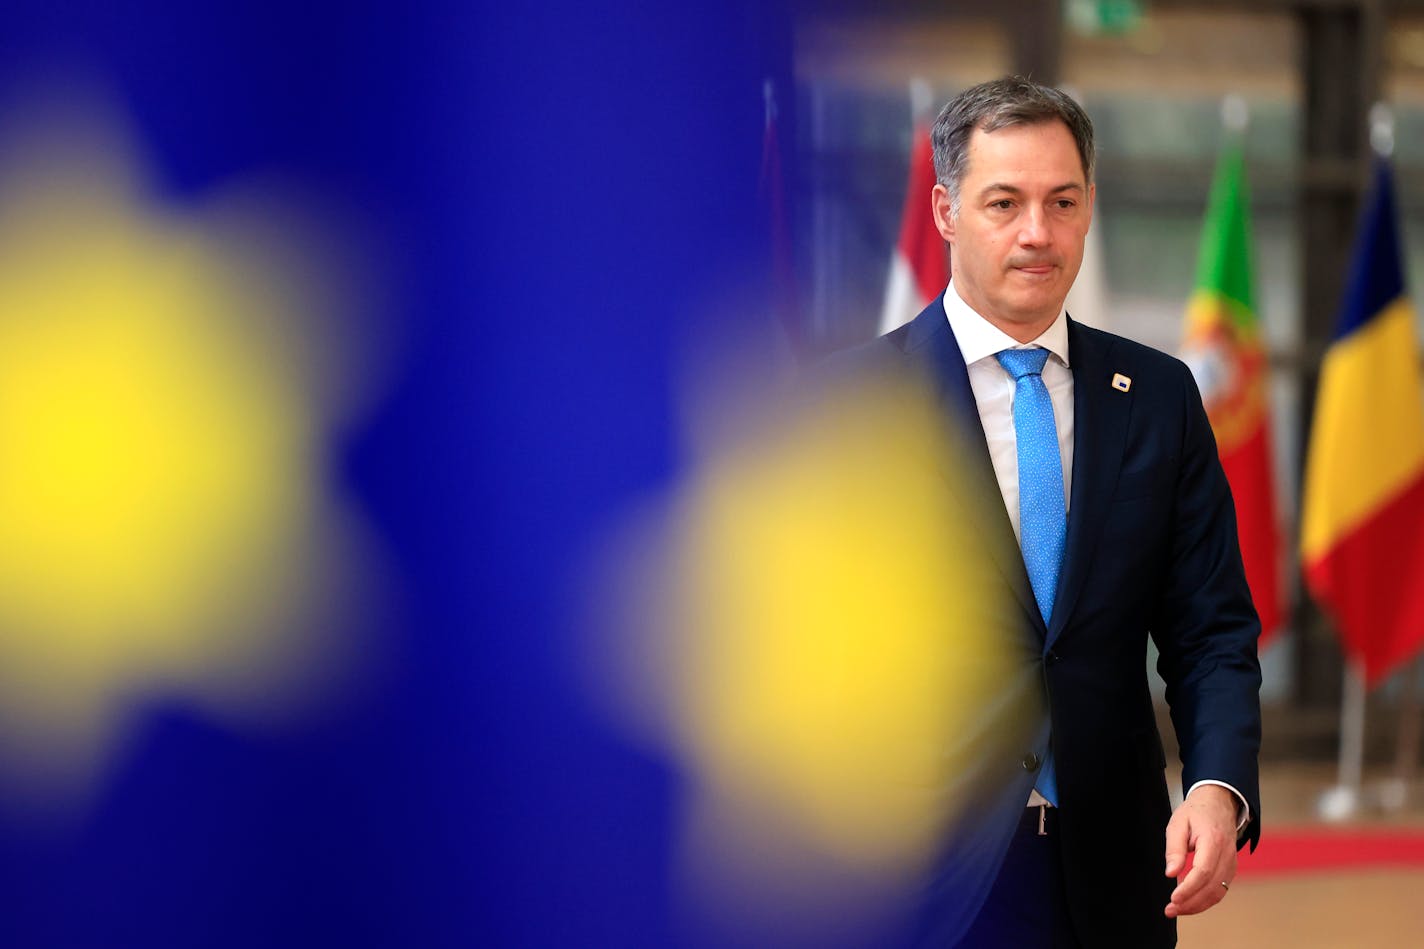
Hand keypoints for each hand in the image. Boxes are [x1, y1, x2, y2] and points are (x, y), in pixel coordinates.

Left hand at [1163, 784, 1237, 917]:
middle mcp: (1227, 855)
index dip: (1189, 888)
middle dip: (1190, 903)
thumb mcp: (1178, 823)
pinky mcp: (1230, 870)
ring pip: (1218, 893)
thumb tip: (1171, 873)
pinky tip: (1189, 902)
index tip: (1173, 898)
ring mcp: (1231, 864)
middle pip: (1212, 887)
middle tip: (1170, 910)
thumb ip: (1174, 848)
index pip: (1203, 871)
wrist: (1218, 804)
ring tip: (1176, 910)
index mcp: (1213, 840)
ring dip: (1197, 905)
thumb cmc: (1196, 812)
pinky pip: (1220, 890)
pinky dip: (1205, 900)